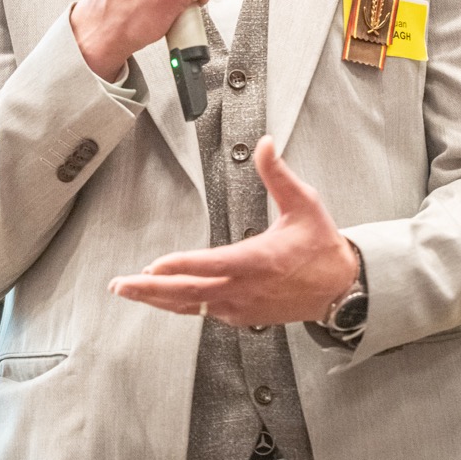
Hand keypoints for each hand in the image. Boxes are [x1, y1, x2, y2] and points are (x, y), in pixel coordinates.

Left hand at [109, 136, 359, 324]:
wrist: (340, 289)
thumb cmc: (321, 247)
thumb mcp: (304, 204)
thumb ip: (278, 174)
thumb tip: (265, 143)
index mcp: (259, 260)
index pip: (212, 265)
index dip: (181, 266)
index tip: (154, 265)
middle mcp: (246, 288)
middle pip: (189, 293)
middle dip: (150, 289)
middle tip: (120, 285)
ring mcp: (242, 306)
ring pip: (191, 307)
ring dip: (157, 299)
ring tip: (128, 290)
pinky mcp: (242, 315)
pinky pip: (203, 312)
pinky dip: (178, 305)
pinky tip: (160, 297)